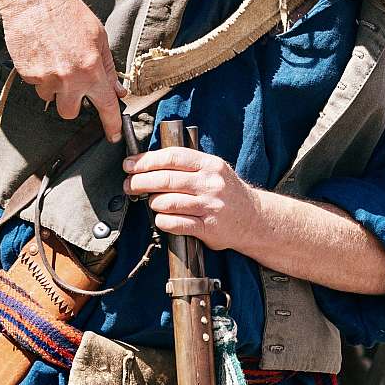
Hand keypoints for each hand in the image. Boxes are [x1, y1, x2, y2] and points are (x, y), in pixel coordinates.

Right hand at [1, 0, 126, 142]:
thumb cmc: (68, 13)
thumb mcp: (98, 37)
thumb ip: (108, 67)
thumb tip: (117, 91)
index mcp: (91, 70)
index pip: (105, 106)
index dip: (111, 125)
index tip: (113, 135)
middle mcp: (69, 79)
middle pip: (70, 112)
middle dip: (71, 104)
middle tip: (71, 85)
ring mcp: (46, 78)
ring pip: (50, 98)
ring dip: (54, 87)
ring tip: (54, 60)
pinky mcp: (27, 74)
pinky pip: (36, 84)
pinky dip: (39, 74)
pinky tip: (42, 54)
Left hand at [122, 147, 260, 250]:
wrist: (254, 218)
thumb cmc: (227, 192)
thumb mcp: (214, 170)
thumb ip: (187, 164)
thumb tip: (149, 161)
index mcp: (210, 165)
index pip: (172, 157)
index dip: (146, 160)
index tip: (130, 165)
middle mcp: (210, 184)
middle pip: (166, 179)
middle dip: (140, 182)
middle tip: (130, 185)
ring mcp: (210, 206)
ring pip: (167, 202)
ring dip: (152, 202)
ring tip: (150, 202)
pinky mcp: (208, 228)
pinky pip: (175, 223)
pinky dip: (162, 220)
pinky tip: (161, 218)